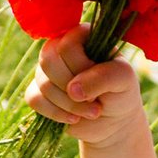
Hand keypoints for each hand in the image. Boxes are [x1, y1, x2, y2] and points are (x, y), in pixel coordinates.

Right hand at [26, 25, 145, 147]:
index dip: (81, 66)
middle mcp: (60, 48)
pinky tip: (73, 119)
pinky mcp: (39, 91)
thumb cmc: (121, 92)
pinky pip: (34, 99)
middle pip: (48, 60)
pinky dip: (55, 113)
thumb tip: (72, 90)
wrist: (115, 121)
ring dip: (69, 104)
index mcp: (82, 36)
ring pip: (43, 83)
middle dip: (73, 87)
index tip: (100, 81)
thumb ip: (103, 77)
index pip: (67, 45)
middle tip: (96, 100)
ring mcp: (48, 70)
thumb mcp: (123, 80)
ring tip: (92, 112)